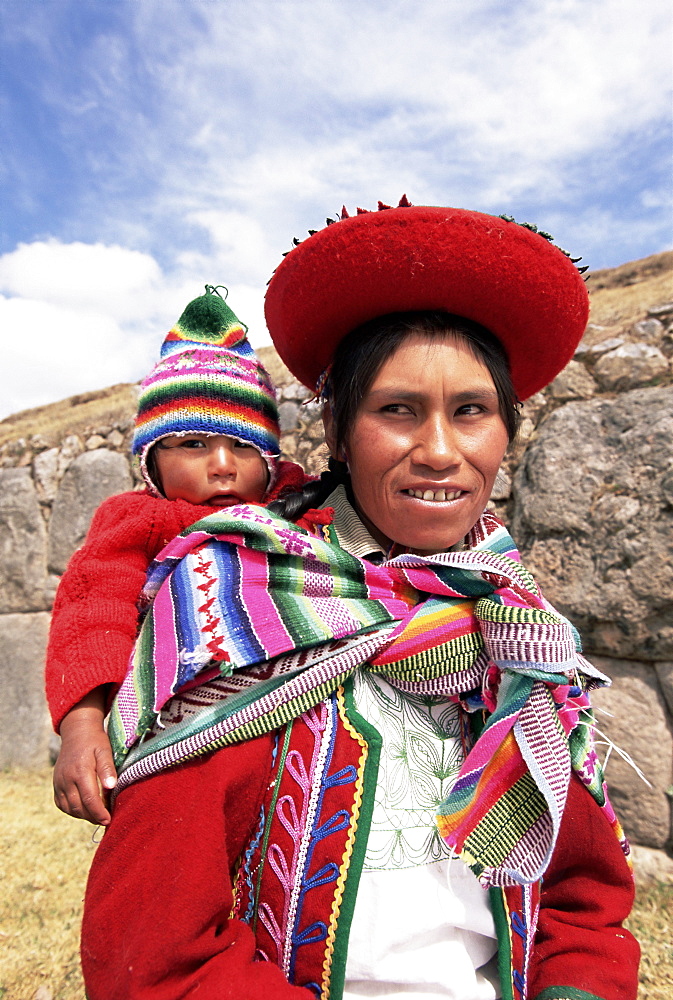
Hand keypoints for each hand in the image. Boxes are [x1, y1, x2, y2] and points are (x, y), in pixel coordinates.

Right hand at [53, 688, 116, 824]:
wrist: (77, 732)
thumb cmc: (95, 741)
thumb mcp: (105, 750)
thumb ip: (108, 769)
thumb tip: (111, 787)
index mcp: (80, 771)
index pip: (90, 799)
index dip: (99, 813)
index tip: (109, 819)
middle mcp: (67, 779)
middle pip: (78, 807)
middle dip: (93, 817)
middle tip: (105, 819)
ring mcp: (59, 782)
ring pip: (69, 808)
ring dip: (83, 815)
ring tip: (97, 815)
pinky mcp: (56, 784)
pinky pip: (61, 804)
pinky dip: (72, 810)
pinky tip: (84, 809)